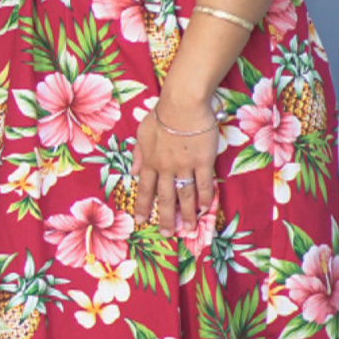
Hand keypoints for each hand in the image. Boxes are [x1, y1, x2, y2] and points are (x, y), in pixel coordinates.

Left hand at [131, 95, 218, 233]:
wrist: (182, 104)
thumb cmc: (162, 114)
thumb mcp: (142, 132)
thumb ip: (139, 153)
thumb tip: (134, 170)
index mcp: (150, 161)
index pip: (145, 189)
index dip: (143, 206)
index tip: (141, 221)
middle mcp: (166, 168)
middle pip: (164, 198)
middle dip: (165, 218)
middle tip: (167, 234)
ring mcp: (185, 167)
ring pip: (185, 196)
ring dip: (187, 215)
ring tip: (188, 229)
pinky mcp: (203, 162)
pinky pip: (204, 185)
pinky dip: (205, 199)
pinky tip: (205, 209)